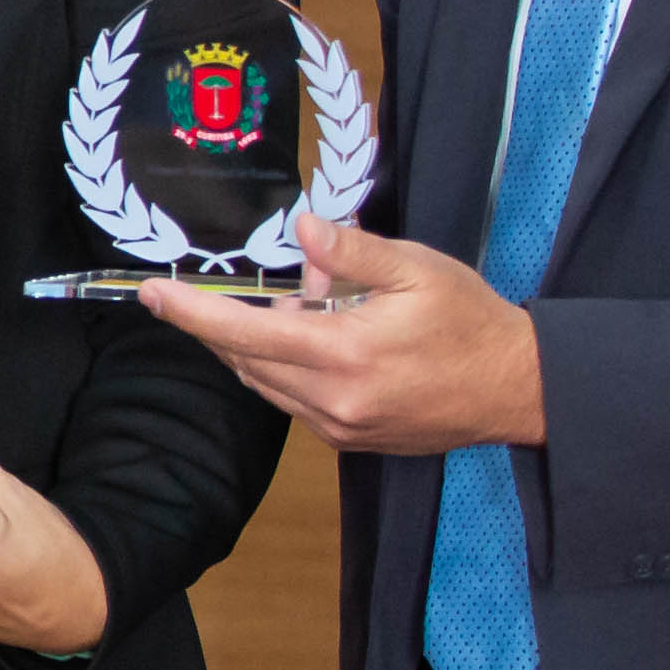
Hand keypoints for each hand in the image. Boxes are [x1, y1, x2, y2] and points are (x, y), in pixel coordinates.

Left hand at [142, 217, 547, 457]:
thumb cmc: (470, 321)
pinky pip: (293, 403)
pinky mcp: (350, 441)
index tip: (150, 294)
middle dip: (226, 324)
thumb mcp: (417, 269)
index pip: (245, 334)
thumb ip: (352, 252)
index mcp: (345, 355)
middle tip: (236, 288)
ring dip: (261, 346)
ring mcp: (340, 428)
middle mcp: (333, 401)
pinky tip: (321, 340)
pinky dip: (287, 370)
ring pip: (266, 384)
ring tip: (308, 308)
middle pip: (246, 361)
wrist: (518, 388)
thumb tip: (303, 228)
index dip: (192, 313)